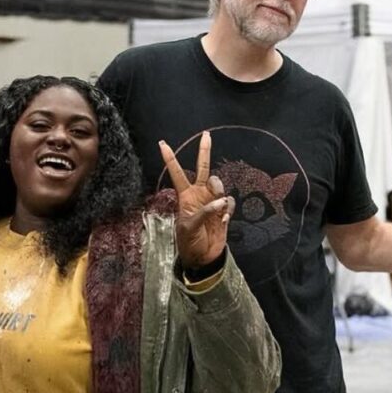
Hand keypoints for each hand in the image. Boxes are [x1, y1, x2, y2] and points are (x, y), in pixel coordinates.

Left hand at [159, 131, 235, 268]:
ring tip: (218, 207)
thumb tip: (220, 201)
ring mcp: (212, 202)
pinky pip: (229, 202)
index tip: (162, 144)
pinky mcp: (224, 211)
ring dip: (219, 191)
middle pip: (202, 168)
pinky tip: (223, 221)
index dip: (170, 159)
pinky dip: (227, 209)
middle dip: (204, 151)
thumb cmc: (190, 242)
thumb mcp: (190, 227)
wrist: (203, 258)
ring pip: (218, 183)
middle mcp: (198, 195)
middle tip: (206, 135)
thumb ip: (204, 212)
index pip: (177, 173)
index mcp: (185, 196)